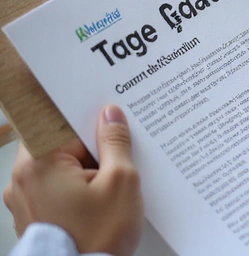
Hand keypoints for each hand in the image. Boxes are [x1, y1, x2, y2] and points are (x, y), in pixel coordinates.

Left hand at [3, 105, 143, 255]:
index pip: (66, 124)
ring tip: (110, 186)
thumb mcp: (121, 180)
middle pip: (61, 145)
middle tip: (117, 160)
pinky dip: (77, 190)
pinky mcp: (34, 217)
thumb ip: (115, 141)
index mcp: (38, 163)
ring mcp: (25, 201)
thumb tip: (110, 116)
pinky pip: (57, 189)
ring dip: (86, 171)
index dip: (92, 124)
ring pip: (60, 168)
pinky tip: (99, 202)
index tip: (111, 127)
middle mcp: (22, 180)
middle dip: (91, 150)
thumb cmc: (99, 236)